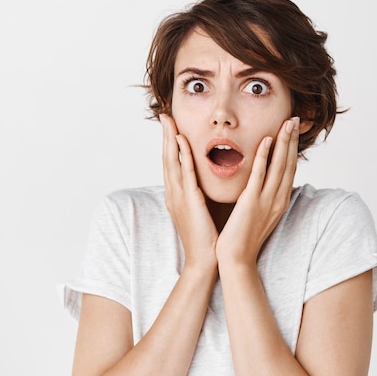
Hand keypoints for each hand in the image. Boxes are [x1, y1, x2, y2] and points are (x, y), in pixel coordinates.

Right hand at [160, 114, 217, 271]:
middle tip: (165, 115)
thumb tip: (212, 177)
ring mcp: (179, 196)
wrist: (205, 259)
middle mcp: (174, 193)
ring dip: (170, 140)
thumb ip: (203, 191)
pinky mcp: (189, 201)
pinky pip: (185, 174)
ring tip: (169, 121)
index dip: (171, 143)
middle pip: (167, 158)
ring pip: (172, 162)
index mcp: (177, 195)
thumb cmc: (207, 236)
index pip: (172, 163)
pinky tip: (182, 142)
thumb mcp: (203, 208)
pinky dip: (182, 156)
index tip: (171, 125)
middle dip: (166, 136)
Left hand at [216, 116, 299, 266]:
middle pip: (289, 164)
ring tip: (287, 123)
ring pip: (279, 166)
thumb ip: (262, 196)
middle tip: (295, 118)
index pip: (289, 169)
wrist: (237, 259)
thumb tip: (261, 182)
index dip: (292, 148)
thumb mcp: (259, 213)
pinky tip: (266, 141)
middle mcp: (278, 199)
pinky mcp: (252, 202)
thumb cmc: (244, 237)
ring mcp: (267, 201)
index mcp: (279, 201)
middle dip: (292, 140)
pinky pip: (260, 175)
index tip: (293, 130)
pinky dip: (264, 157)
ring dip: (283, 142)